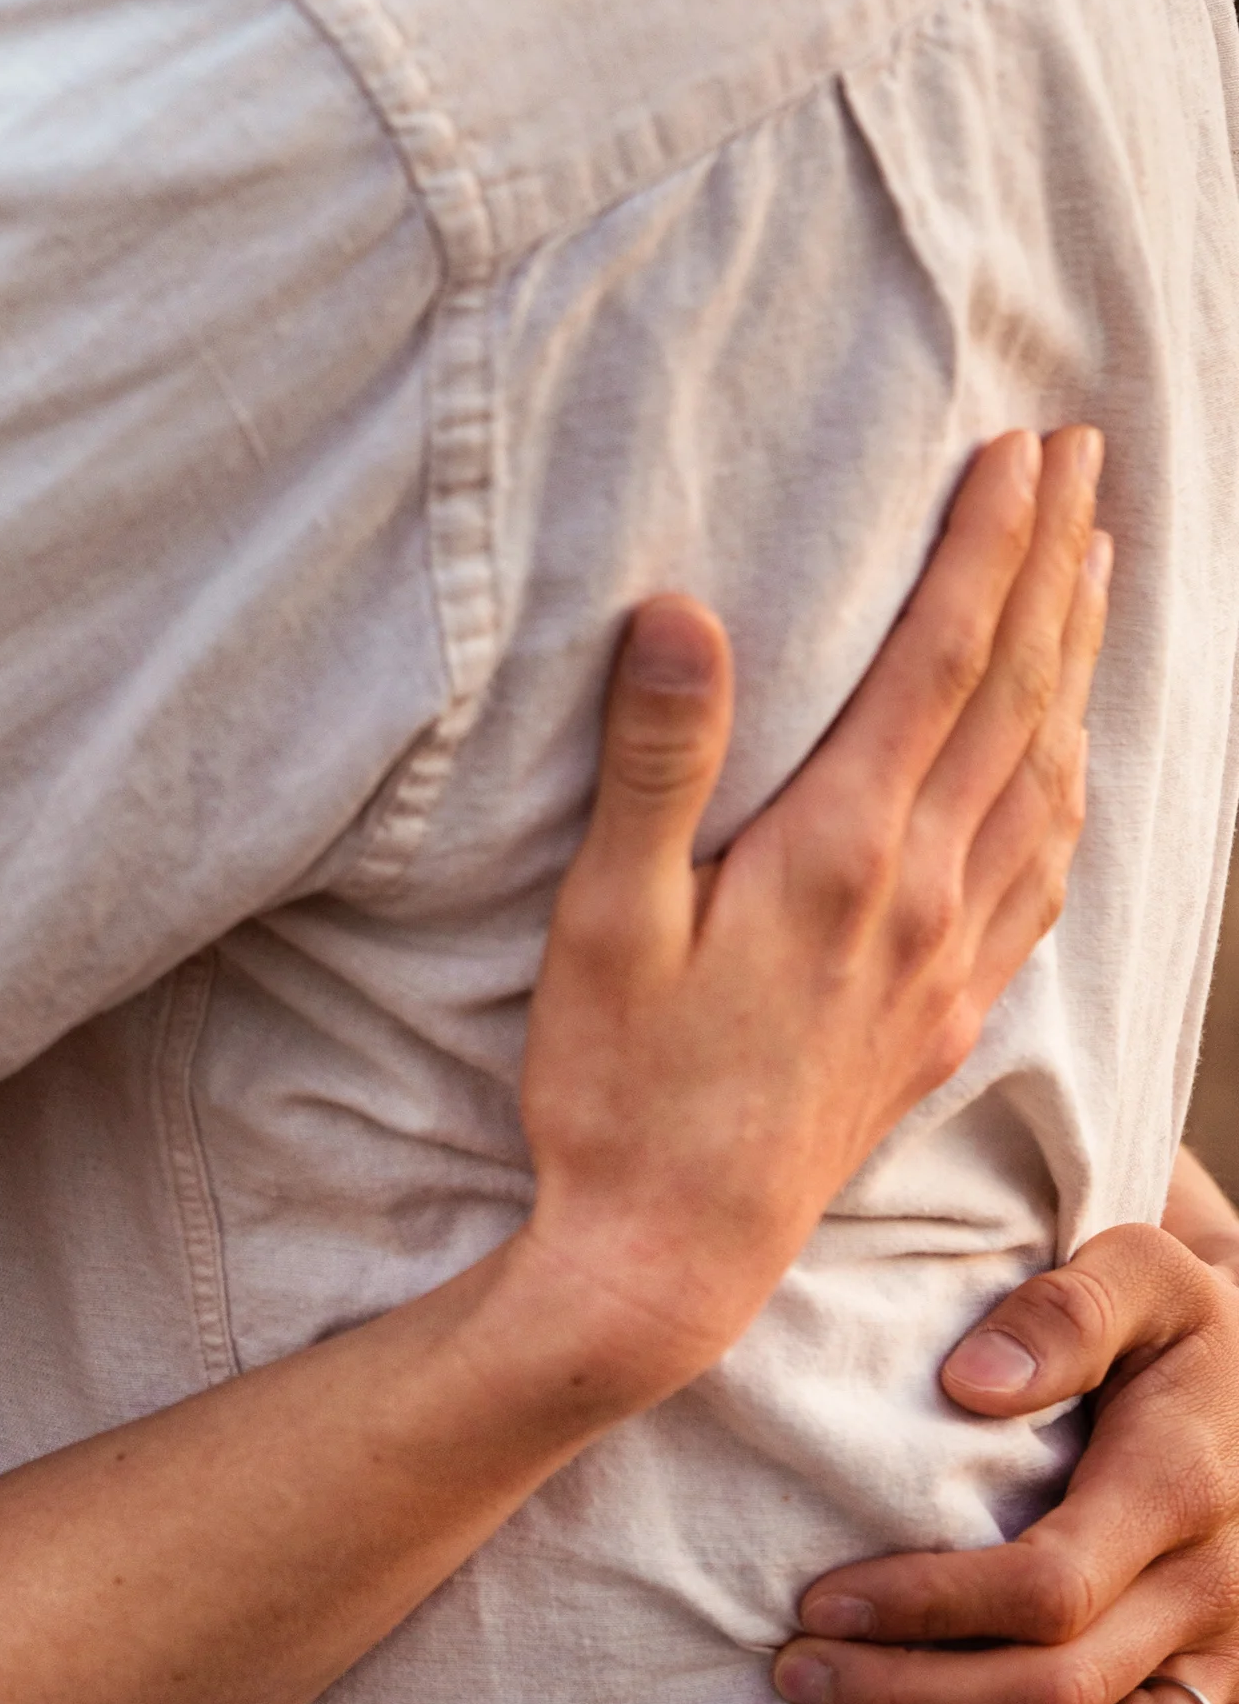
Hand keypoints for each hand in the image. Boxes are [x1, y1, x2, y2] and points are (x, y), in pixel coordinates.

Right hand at [521, 427, 1106, 1390]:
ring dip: (1077, 653)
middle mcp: (923, 893)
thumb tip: (681, 609)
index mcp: (843, 850)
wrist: (673, 1259)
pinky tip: (1071, 751)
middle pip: (1016, 691)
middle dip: (1052, 558)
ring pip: (1046, 770)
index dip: (988, 541)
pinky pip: (1045, 869)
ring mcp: (948, 957)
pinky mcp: (948, 1012)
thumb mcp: (605, 916)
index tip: (1020, 444)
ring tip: (1098, 562)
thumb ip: (653, 760)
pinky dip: (1072, 779)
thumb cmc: (614, 1083)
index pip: (943, 657)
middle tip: (1082, 451)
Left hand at [778, 1226, 1238, 1703]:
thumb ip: (1059, 1314)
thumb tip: (967, 1383)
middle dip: (913, 1700)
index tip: (815, 1602)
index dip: (922, 1608)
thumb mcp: (1136, 1267)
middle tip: (797, 1674)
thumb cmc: (1175, 1317)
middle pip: (1060, 1692)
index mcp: (1179, 1484)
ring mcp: (1237, 1656)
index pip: (1044, 1588)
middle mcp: (1215, 1589)